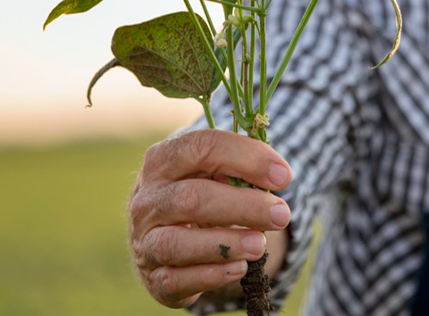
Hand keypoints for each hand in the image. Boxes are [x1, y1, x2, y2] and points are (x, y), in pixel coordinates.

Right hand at [128, 129, 292, 308]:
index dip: (247, 158)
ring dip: (226, 244)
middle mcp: (147, 198)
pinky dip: (212, 275)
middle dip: (244, 206)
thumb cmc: (200, 191)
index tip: (283, 175)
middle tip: (281, 214)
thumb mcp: (213, 171)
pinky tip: (240, 267)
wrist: (164, 232)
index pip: (202, 147)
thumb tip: (277, 176)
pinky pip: (177, 280)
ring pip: (178, 242)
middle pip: (192, 198)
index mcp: (162, 159)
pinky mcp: (153, 277)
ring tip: (261, 245)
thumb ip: (240, 167)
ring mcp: (145, 239)